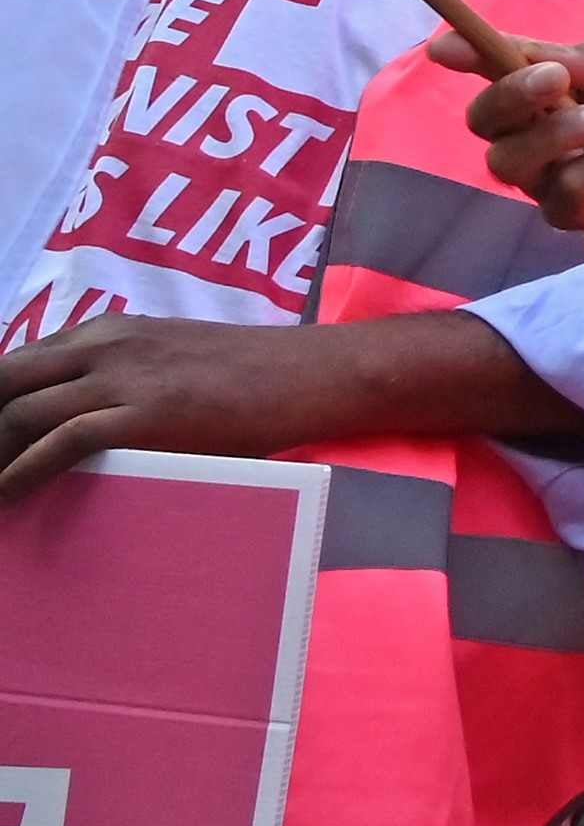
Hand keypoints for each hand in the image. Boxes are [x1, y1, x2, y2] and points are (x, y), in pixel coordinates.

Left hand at [0, 315, 368, 497]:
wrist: (310, 372)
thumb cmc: (249, 374)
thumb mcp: (168, 360)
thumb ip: (118, 376)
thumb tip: (72, 416)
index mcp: (109, 331)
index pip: (17, 363)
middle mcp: (106, 344)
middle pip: (6, 380)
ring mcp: (126, 375)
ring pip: (24, 411)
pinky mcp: (148, 410)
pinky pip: (64, 440)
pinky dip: (24, 470)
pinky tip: (8, 494)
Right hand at [455, 25, 583, 228]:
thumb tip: (515, 46)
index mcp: (545, 86)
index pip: (490, 73)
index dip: (464, 58)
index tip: (446, 48)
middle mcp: (536, 131)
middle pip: (485, 125)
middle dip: (511, 98)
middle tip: (555, 79)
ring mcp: (553, 174)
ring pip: (514, 165)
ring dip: (559, 134)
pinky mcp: (583, 211)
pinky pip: (566, 196)